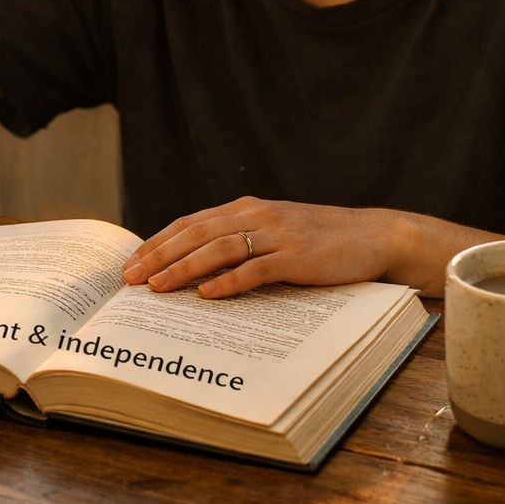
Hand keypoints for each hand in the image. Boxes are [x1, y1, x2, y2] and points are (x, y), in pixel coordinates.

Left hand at [120, 197, 399, 297]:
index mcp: (246, 209)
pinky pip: (257, 269)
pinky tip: (208, 294)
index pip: (190, 223)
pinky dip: (230, 281)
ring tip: (158, 287)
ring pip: (219, 249)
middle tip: (131, 278)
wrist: (373, 236)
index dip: (158, 242)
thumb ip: (239, 241)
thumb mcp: (273, 231)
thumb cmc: (319, 239)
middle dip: (160, 256)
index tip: (132, 263)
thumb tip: (195, 267)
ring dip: (184, 268)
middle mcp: (257, 216)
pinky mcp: (297, 257)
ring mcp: (278, 235)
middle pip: (196, 233)